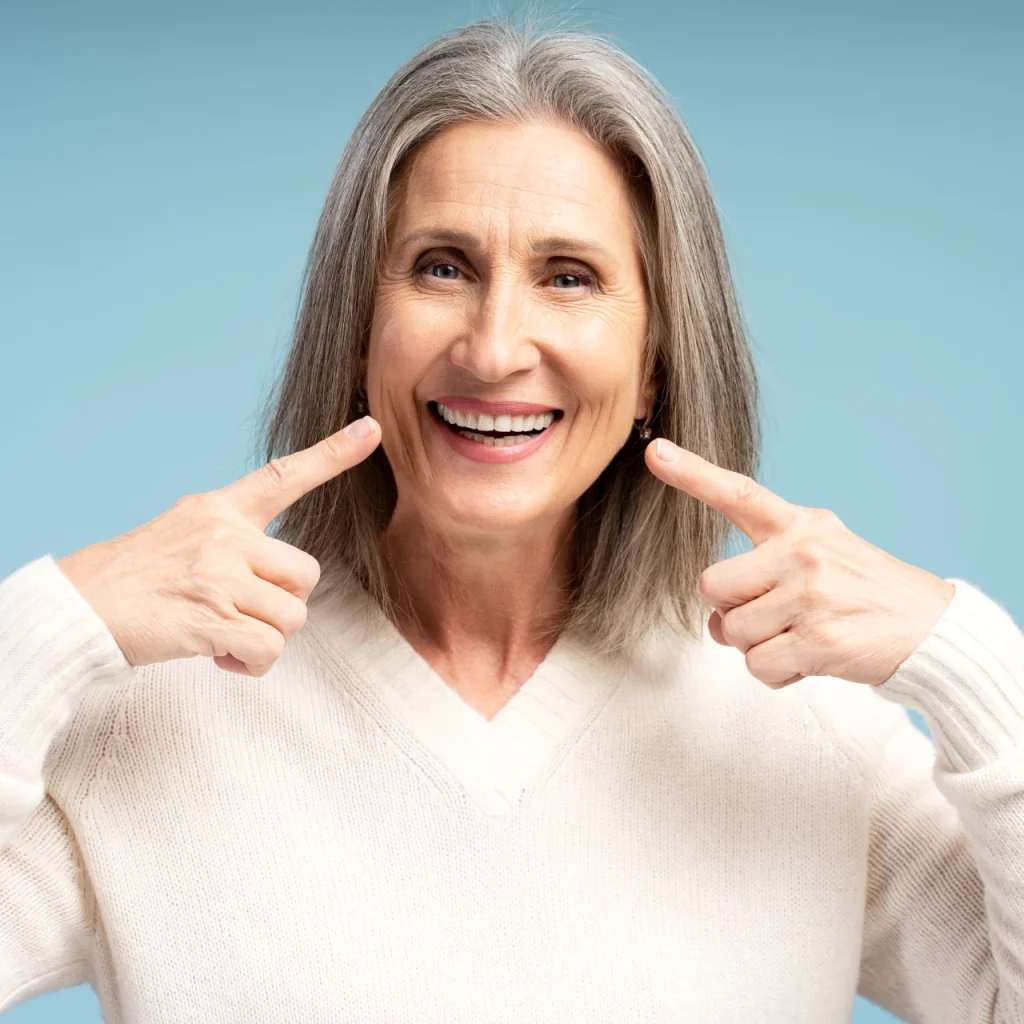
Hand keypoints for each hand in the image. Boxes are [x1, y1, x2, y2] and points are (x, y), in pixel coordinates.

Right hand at [57, 417, 380, 676]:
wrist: (75, 608)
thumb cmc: (132, 578)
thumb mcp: (181, 534)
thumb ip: (231, 542)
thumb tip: (273, 576)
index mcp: (220, 510)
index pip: (285, 475)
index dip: (334, 453)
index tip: (372, 428)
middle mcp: (225, 536)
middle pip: (307, 576)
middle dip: (283, 604)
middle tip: (242, 613)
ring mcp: (219, 576)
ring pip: (293, 618)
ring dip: (266, 639)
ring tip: (224, 637)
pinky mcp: (211, 619)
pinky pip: (270, 650)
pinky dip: (252, 665)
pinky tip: (221, 658)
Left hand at [645, 438, 954, 688]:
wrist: (932, 630)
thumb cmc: (862, 594)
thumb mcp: (822, 555)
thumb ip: (761, 573)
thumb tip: (716, 620)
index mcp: (800, 526)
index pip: (739, 494)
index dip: (692, 474)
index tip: (655, 452)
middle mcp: (803, 552)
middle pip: (712, 586)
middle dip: (730, 611)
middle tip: (771, 617)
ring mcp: (812, 596)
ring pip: (733, 632)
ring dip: (757, 647)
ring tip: (800, 636)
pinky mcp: (821, 640)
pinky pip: (759, 666)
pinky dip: (776, 673)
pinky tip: (809, 659)